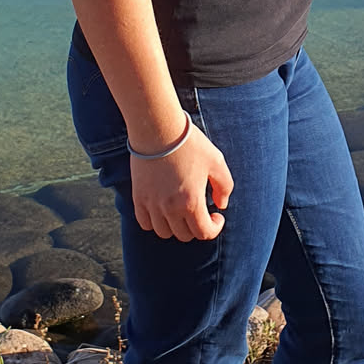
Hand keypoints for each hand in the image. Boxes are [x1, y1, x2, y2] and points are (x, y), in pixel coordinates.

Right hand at [130, 125, 233, 241]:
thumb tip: (220, 205)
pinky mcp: (138, 197)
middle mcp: (170, 208)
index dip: (215, 228)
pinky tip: (163, 209)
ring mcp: (151, 204)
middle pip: (184, 235)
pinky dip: (155, 222)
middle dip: (196, 226)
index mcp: (191, 202)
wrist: (158, 128)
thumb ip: (225, 187)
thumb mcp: (216, 161)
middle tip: (200, 211)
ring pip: (164, 232)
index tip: (217, 216)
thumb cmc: (189, 143)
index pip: (203, 233)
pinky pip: (145, 223)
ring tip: (182, 211)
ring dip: (176, 227)